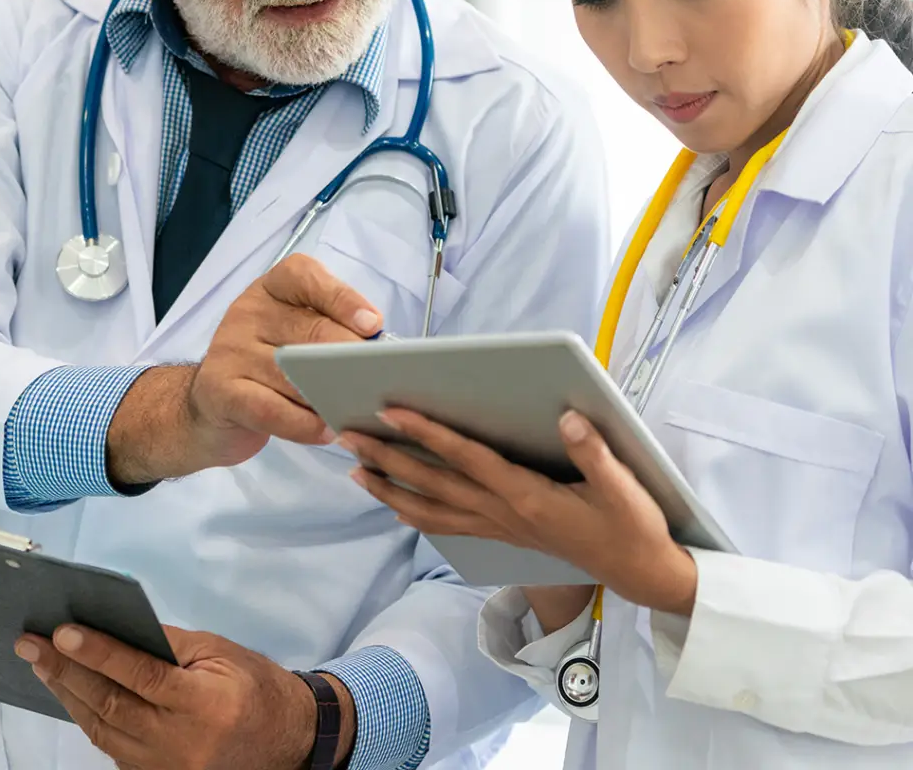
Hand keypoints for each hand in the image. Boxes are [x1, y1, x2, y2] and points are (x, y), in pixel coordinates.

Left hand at [14, 623, 355, 769]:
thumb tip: (120, 628)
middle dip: (67, 671)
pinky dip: (88, 718)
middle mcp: (179, 743)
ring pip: (102, 729)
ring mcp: (162, 768)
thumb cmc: (256, 686)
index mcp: (204, 704)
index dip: (100, 653)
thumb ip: (171, 644)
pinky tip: (71, 694)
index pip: (141, 675)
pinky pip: (112, 747)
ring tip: (42, 663)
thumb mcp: (221, 653)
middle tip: (33, 644)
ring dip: (68, 694)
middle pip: (111, 705)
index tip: (64, 632)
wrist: (285, 741)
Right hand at [108, 254, 381, 483]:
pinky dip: (305, 424)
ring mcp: (231, 350)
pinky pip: (273, 409)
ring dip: (332, 395)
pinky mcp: (221, 391)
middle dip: (350, 357)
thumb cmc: (267, 365)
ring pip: (296, 374)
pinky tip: (326, 431)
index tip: (373, 326)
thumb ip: (330, 330)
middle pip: (311, 330)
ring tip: (359, 409)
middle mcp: (248, 311)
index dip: (343, 299)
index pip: (306, 277)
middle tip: (379, 380)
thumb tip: (378, 350)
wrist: (208, 407)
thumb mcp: (294, 334)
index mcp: (272, 289)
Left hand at [340, 410, 697, 615]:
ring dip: (389, 489)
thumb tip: (566, 415)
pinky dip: (416, 515)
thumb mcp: (623, 488)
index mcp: (526, 495)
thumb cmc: (630, 526)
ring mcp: (499, 527)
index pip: (465, 457)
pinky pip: (447, 526)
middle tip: (346, 435)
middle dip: (387, 458)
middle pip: (433, 483)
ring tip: (355, 472)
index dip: (427, 432)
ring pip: (431, 509)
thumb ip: (594, 452)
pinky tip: (397, 509)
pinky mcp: (503, 534)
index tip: (391, 410)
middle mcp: (502, 512)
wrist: (638, 574)